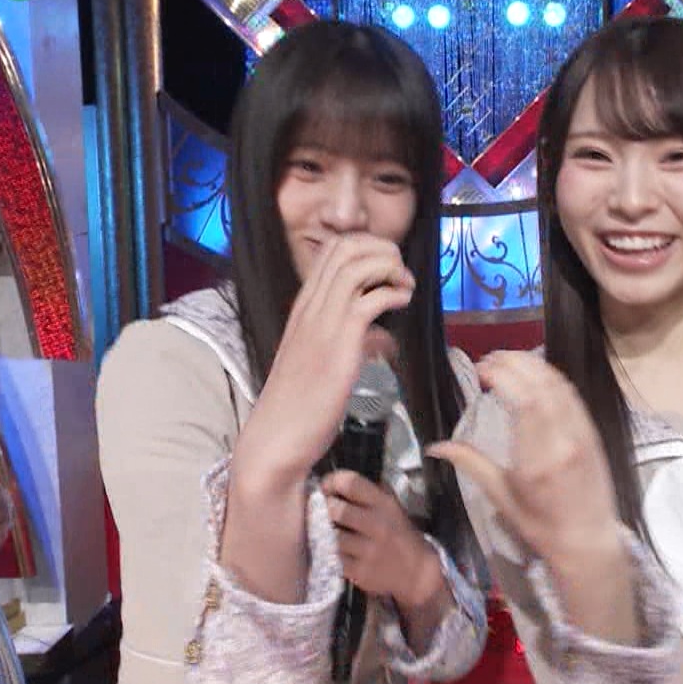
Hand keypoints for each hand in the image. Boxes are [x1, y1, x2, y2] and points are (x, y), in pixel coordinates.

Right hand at [235, 234, 413, 486]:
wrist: (277, 437)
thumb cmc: (300, 404)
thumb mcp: (321, 359)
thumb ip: (347, 339)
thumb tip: (381, 337)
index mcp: (303, 306)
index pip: (333, 250)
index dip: (368, 247)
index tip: (389, 268)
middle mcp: (310, 307)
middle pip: (346, 247)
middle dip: (383, 249)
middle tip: (401, 274)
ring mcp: (322, 323)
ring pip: (358, 265)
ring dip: (391, 267)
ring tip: (405, 287)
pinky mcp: (338, 344)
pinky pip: (371, 300)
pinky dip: (394, 294)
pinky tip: (403, 304)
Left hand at [321, 470, 444, 614]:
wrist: (417, 572)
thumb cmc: (401, 536)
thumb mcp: (394, 507)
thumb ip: (372, 492)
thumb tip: (341, 480)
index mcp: (385, 504)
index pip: (351, 483)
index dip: (332, 481)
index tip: (326, 486)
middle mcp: (377, 525)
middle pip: (336, 509)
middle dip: (327, 508)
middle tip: (326, 510)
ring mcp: (368, 550)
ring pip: (332, 536)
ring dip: (328, 533)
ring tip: (333, 532)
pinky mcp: (359, 572)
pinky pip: (334, 558)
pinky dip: (334, 554)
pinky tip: (341, 552)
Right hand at [426, 351, 622, 566]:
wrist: (588, 541)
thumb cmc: (540, 525)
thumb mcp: (501, 497)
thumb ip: (470, 463)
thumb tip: (435, 447)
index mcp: (537, 461)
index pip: (523, 401)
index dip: (502, 375)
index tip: (482, 370)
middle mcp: (563, 441)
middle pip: (540, 385)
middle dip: (514, 363)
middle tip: (489, 359)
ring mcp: (582, 434)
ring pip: (559, 384)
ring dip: (533, 364)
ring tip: (508, 359)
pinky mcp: (593, 432)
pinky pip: (572, 394)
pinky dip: (552, 377)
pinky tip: (535, 374)